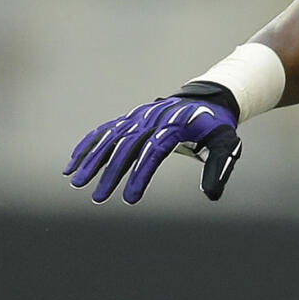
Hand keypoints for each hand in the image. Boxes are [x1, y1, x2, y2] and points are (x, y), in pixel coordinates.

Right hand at [64, 82, 241, 202]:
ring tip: (76, 182)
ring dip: (92, 160)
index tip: (129, 199)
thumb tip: (211, 195)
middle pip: (127, 147)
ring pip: (111, 138)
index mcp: (174, 126)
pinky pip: (106, 131)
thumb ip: (218, 168)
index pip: (153, 152)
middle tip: (98, 198)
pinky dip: (89, 145)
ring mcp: (139, 117)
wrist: (208, 100)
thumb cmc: (216, 127)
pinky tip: (73, 163)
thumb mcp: (225, 144)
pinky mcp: (131, 118)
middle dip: (110, 173)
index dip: (140, 175)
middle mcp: (152, 120)